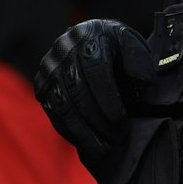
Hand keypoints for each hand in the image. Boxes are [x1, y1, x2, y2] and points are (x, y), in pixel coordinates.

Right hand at [34, 19, 157, 176]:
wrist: (97, 46)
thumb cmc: (121, 52)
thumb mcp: (135, 48)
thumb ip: (140, 62)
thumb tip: (139, 80)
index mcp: (89, 34)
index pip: (95, 68)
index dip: (107, 96)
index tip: (120, 118)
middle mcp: (63, 48)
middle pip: (77, 89)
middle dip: (97, 119)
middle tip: (115, 140)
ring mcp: (48, 68)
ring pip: (63, 105)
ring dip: (84, 131)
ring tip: (103, 149)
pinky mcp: (42, 86)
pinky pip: (54, 113)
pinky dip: (71, 131)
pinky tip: (88, 144)